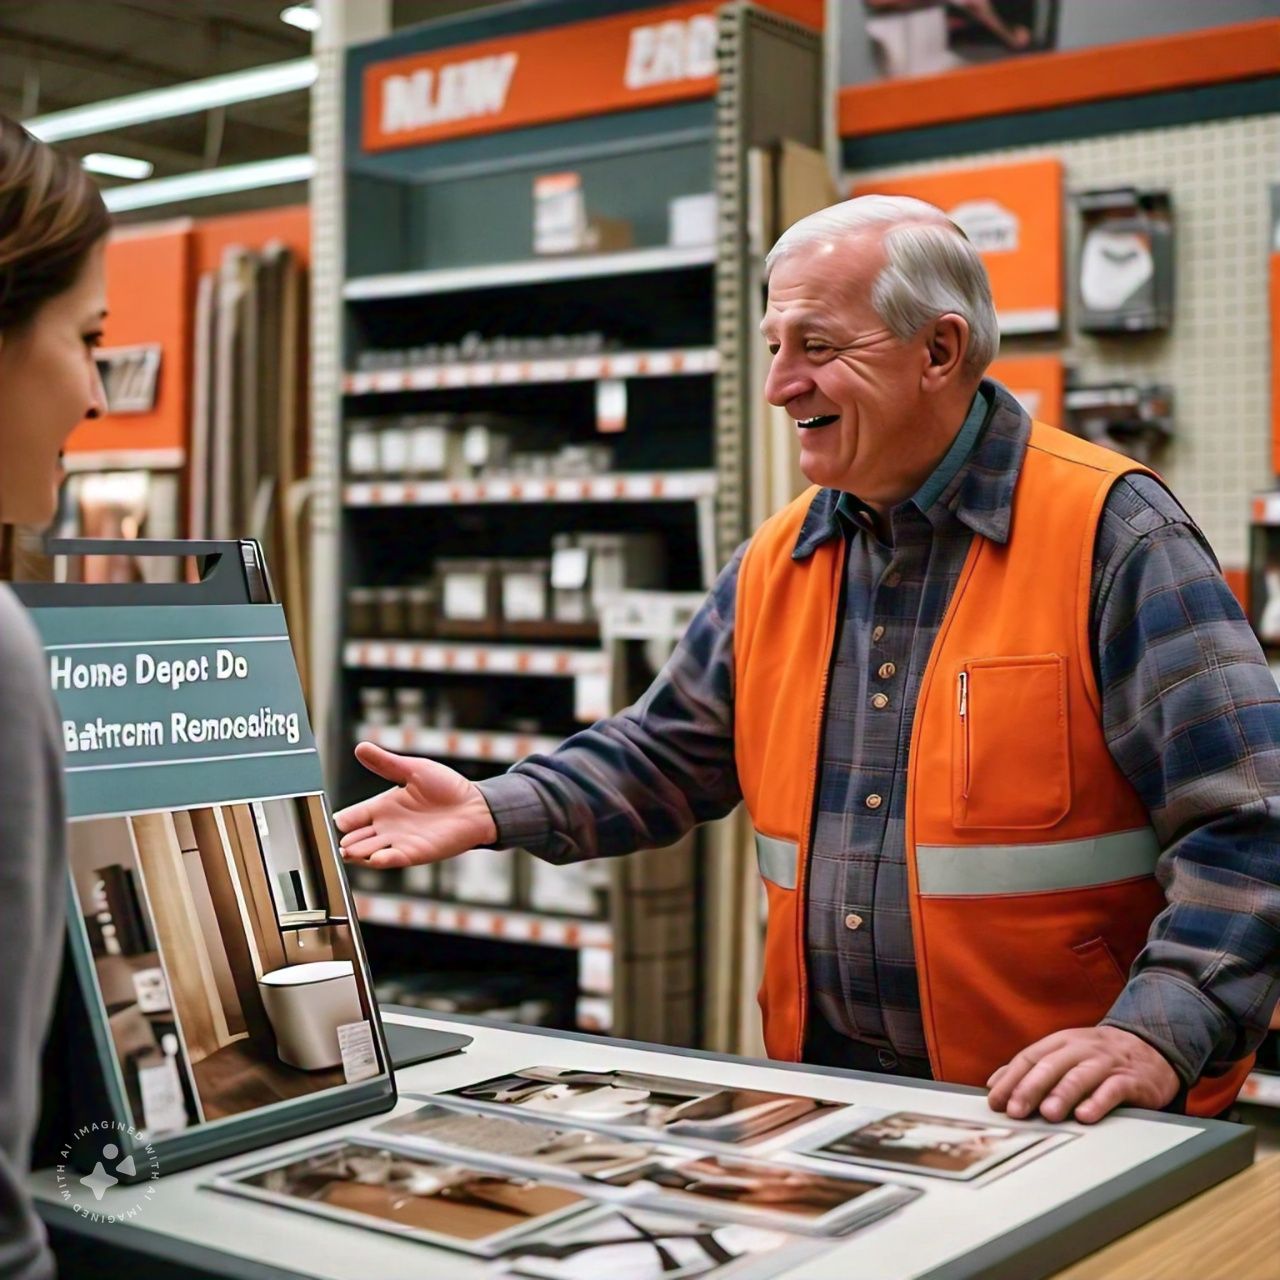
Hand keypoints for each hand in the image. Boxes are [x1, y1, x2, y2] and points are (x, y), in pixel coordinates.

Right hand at [332, 742, 496, 868]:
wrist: (475, 805)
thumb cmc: (447, 787)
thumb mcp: (413, 769)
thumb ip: (386, 763)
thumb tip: (360, 747)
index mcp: (383, 807)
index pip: (353, 817)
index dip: (343, 820)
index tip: (334, 821)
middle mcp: (387, 827)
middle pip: (356, 839)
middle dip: (346, 842)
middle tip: (335, 843)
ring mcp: (399, 842)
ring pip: (369, 852)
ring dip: (359, 853)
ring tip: (348, 850)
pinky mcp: (415, 853)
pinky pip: (394, 859)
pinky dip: (384, 860)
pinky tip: (375, 858)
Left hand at [986, 1027, 1179, 1124]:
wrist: (1151, 1048)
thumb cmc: (1098, 1057)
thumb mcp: (1064, 1054)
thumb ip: (1032, 1067)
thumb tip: (995, 1083)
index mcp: (1060, 1042)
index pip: (1029, 1058)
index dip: (1011, 1080)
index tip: (995, 1101)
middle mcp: (1081, 1049)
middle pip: (1050, 1066)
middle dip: (1030, 1088)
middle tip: (1015, 1111)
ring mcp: (1106, 1062)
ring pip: (1080, 1076)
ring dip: (1062, 1095)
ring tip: (1047, 1113)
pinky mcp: (1131, 1079)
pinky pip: (1113, 1089)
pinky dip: (1098, 1102)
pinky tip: (1086, 1116)